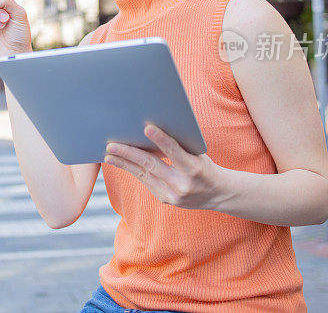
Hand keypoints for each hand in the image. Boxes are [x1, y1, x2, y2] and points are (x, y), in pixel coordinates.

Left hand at [104, 125, 227, 209]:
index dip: (161, 140)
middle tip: (112, 145)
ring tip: (109, 155)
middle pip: (152, 166)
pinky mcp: (166, 200)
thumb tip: (150, 130)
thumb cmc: (205, 166)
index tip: (146, 128)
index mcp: (195, 169)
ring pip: (144, 176)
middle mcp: (183, 184)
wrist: (218, 194)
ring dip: (124, 164)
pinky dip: (133, 171)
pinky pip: (146, 182)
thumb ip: (179, 146)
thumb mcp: (198, 154)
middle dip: (129, 154)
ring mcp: (173, 195)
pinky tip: (121, 163)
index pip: (175, 152)